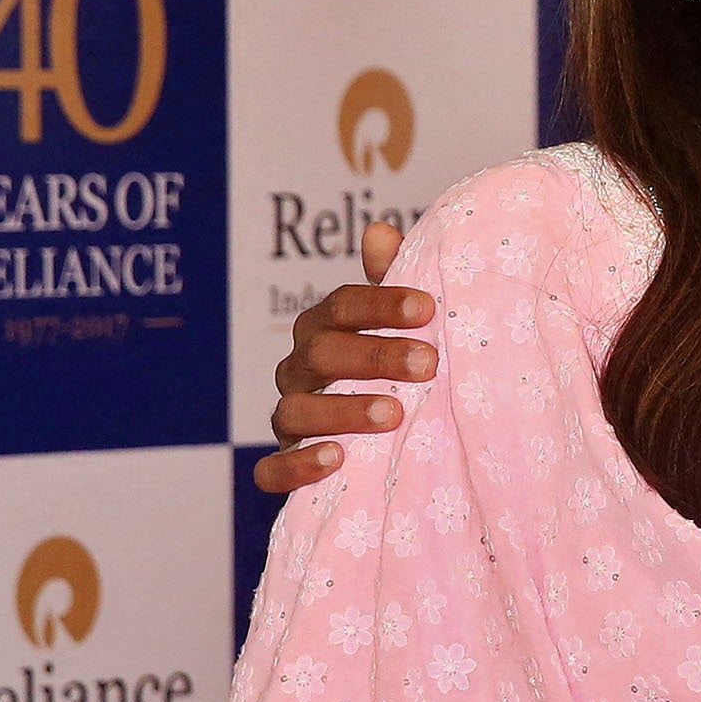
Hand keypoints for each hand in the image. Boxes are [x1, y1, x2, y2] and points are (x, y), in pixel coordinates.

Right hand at [253, 216, 438, 496]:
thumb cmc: (395, 373)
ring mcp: (290, 418)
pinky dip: (297, 466)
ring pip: (295, 410)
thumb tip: (380, 231)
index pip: (342, 307)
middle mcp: (300, 370)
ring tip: (393, 414)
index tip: (428, 308)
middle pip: (322, 353)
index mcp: (325, 331)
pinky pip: (272, 470)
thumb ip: (391, 284)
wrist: (387, 442)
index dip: (382, 304)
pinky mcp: (286, 463)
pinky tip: (335, 459)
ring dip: (342, 410)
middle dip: (374, 356)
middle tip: (427, 364)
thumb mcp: (403, 329)